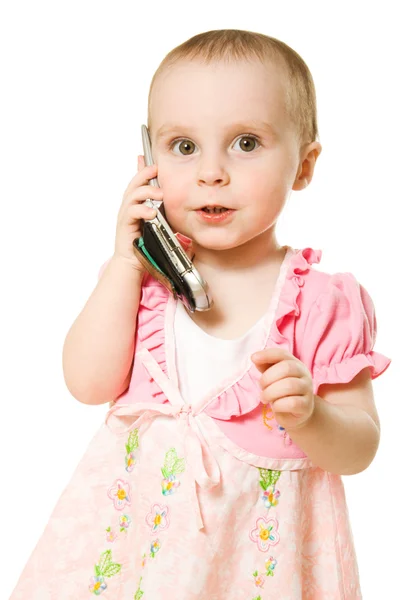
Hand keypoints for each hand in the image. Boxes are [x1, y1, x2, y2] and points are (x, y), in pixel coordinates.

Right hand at [113, 156, 163, 270]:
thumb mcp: (161, 222)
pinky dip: (142, 210)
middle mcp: (129, 206)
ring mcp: (126, 215)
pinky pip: (132, 213)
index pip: (139, 182)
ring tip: (160, 193)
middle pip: (134, 183)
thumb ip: (167, 210)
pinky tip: (152, 212)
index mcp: (137, 203)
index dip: (145, 169)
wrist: (134, 262)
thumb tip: (183, 202)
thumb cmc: (148, 241)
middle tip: (156, 169)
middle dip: (144, 173)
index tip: (155, 162)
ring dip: (146, 191)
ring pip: (132, 195)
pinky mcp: (125, 225)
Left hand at [251, 348, 314, 431]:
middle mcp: (304, 374)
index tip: (253, 358)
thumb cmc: (281, 392)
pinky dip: (278, 405)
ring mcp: (307, 390)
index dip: (267, 354)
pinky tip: (275, 406)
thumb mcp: (272, 377)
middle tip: (261, 387)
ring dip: (270, 392)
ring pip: (289, 385)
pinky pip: (292, 403)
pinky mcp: (307, 406)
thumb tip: (255, 357)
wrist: (295, 414)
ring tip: (264, 398)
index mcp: (295, 364)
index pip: (282, 354)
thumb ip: (265, 366)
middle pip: (287, 368)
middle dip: (267, 377)